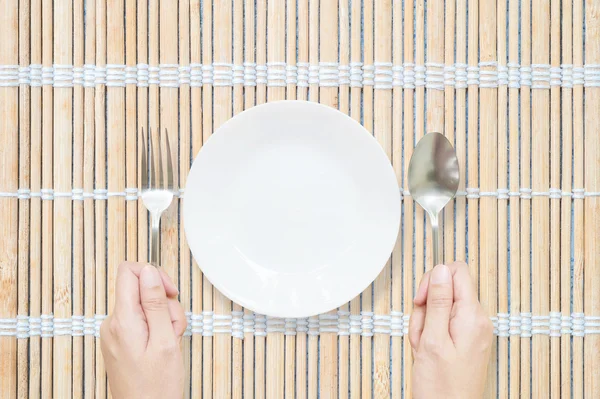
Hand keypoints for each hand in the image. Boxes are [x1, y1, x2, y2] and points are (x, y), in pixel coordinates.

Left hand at [100, 262, 187, 398]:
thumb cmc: (157, 387)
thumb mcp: (165, 341)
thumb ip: (155, 303)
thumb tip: (148, 271)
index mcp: (122, 320)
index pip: (129, 271)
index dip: (154, 275)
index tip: (170, 292)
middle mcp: (113, 323)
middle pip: (141, 289)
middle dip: (164, 303)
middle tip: (174, 328)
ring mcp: (115, 332)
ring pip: (144, 305)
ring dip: (164, 318)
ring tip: (170, 342)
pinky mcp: (121, 340)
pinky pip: (141, 320)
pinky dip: (157, 328)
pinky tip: (163, 346)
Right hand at [409, 262, 493, 398]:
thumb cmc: (441, 386)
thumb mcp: (432, 339)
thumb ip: (438, 301)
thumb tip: (441, 269)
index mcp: (472, 315)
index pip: (457, 271)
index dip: (433, 279)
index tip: (421, 300)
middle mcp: (478, 319)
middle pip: (447, 289)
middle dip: (426, 306)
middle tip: (422, 331)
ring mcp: (474, 330)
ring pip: (441, 308)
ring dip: (426, 324)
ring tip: (424, 347)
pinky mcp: (467, 339)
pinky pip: (445, 324)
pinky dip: (431, 334)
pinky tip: (428, 351)